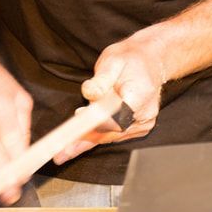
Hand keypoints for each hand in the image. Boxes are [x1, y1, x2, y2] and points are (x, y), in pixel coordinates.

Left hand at [53, 30, 167, 163]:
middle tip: (62, 151)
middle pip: (111, 133)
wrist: (150, 60)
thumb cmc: (131, 59)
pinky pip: (114, 135)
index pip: (115, 119)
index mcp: (140, 96)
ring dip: (88, 141)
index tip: (75, 131)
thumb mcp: (112, 61)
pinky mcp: (138, 128)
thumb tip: (89, 93)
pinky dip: (97, 137)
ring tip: (65, 151)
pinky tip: (79, 143)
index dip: (94, 126)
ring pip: (111, 137)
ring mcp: (143, 124)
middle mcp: (144, 115)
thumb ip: (100, 80)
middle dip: (85, 140)